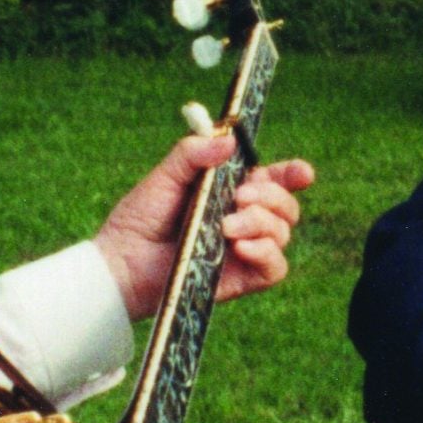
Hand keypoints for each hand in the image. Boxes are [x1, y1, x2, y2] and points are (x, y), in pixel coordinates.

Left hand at [94, 133, 315, 321]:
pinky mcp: (241, 280)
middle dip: (272, 196)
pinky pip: (276, 267)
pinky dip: (266, 252)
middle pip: (285, 206)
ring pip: (283, 233)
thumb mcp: (164, 177)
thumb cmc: (139, 220)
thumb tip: (230, 143)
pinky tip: (240, 247)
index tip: (302, 172)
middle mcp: (242, 221)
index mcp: (229, 192)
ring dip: (262, 222)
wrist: (121, 264)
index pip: (273, 180)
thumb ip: (193, 154)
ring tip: (227, 225)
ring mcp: (243, 251)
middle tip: (240, 196)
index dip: (292, 174)